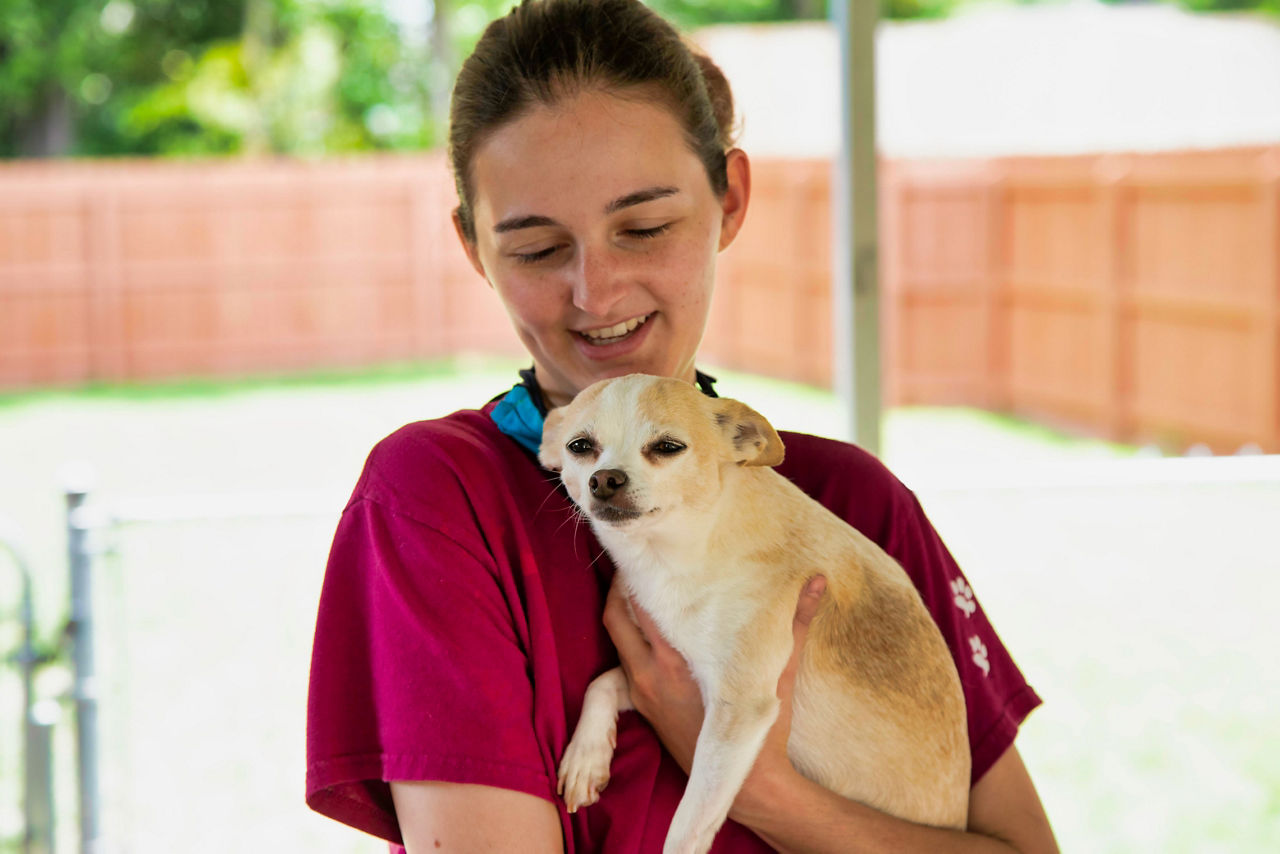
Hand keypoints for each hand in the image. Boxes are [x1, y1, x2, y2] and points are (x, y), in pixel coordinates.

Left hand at [602, 576, 827, 794]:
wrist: (746, 786)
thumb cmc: (763, 730)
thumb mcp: (779, 672)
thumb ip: (794, 623)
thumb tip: (815, 581)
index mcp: (675, 661)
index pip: (639, 604)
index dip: (638, 573)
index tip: (650, 549)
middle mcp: (650, 675)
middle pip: (615, 617)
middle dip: (620, 586)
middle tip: (637, 560)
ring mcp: (642, 693)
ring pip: (617, 639)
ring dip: (623, 611)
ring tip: (639, 584)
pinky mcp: (643, 707)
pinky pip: (624, 662)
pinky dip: (630, 639)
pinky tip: (649, 626)